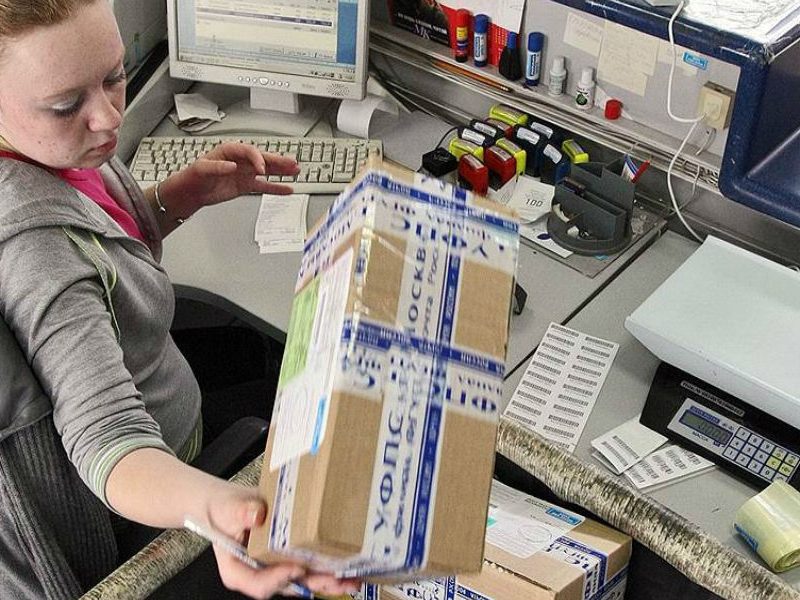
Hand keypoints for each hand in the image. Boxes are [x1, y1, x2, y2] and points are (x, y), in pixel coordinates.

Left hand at [160, 142, 299, 215]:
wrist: (191, 192)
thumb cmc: (193, 176)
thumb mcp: (202, 169)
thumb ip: (217, 167)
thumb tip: (232, 166)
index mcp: (230, 151)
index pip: (249, 151)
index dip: (257, 159)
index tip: (261, 169)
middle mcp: (240, 160)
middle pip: (263, 158)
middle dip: (278, 161)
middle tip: (292, 163)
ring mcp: (245, 173)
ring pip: (267, 171)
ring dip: (281, 171)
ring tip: (296, 171)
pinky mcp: (246, 185)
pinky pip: (264, 186)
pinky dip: (276, 187)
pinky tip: (288, 188)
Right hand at [207, 487, 359, 598]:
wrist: (231, 505)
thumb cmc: (225, 510)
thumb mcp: (227, 508)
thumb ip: (239, 511)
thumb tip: (256, 514)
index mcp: (238, 569)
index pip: (257, 583)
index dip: (278, 579)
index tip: (296, 568)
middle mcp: (260, 574)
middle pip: (287, 586)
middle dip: (314, 584)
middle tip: (337, 581)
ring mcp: (277, 568)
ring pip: (303, 580)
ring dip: (328, 581)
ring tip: (351, 580)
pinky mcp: (290, 558)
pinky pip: (309, 567)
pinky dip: (328, 568)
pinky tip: (349, 567)